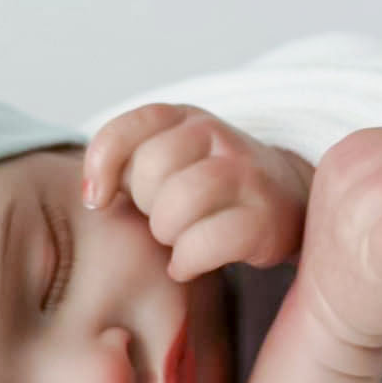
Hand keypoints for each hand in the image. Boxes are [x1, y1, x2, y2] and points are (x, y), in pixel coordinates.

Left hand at [81, 102, 312, 277]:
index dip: (102, 165)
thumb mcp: (170, 160)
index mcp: (186, 119)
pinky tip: (189, 263)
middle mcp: (217, 137)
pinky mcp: (265, 218)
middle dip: (145, 205)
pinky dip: (187, 261)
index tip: (98, 199)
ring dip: (167, 234)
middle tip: (164, 218)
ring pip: (177, 204)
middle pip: (150, 170)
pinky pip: (205, 243)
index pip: (128, 128)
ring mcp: (246, 174)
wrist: (288, 200)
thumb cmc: (210, 188)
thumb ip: (128, 164)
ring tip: (177, 241)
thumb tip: (94, 196)